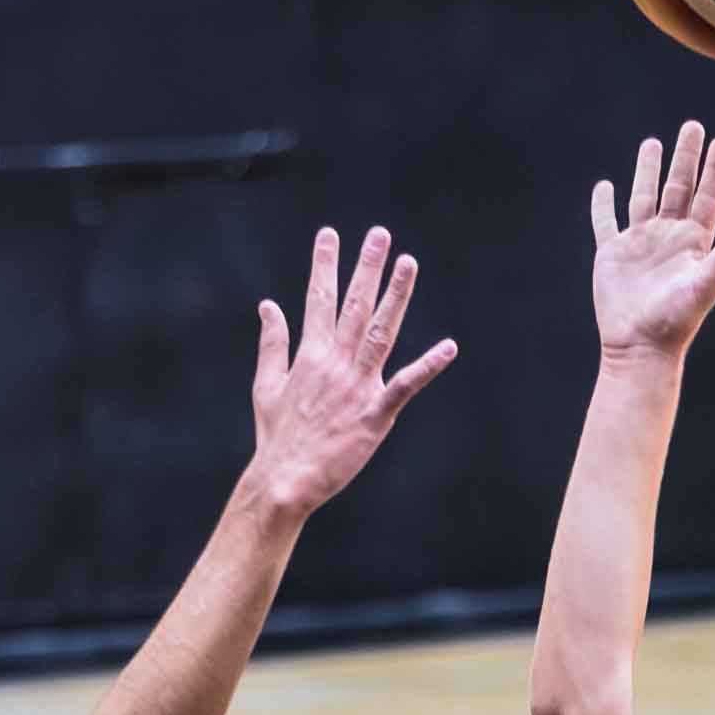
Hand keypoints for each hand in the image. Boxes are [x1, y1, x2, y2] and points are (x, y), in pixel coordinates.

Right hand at [248, 223, 455, 517]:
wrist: (285, 480)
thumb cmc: (277, 437)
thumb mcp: (266, 385)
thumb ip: (272, 343)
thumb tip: (268, 306)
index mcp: (309, 355)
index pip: (318, 299)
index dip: (325, 264)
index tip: (330, 234)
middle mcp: (335, 364)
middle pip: (354, 306)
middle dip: (367, 267)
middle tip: (380, 234)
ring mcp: (357, 387)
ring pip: (380, 332)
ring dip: (396, 296)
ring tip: (408, 264)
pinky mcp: (375, 415)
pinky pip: (406, 386)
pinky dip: (428, 367)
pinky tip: (448, 347)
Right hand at [590, 123, 714, 362]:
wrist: (640, 348)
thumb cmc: (676, 320)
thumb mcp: (705, 285)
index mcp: (694, 241)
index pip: (708, 196)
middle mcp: (668, 237)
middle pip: (679, 187)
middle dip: (685, 157)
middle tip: (692, 126)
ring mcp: (640, 243)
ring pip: (644, 196)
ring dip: (648, 170)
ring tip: (653, 143)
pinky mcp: (612, 254)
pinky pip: (605, 222)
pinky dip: (602, 205)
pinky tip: (605, 187)